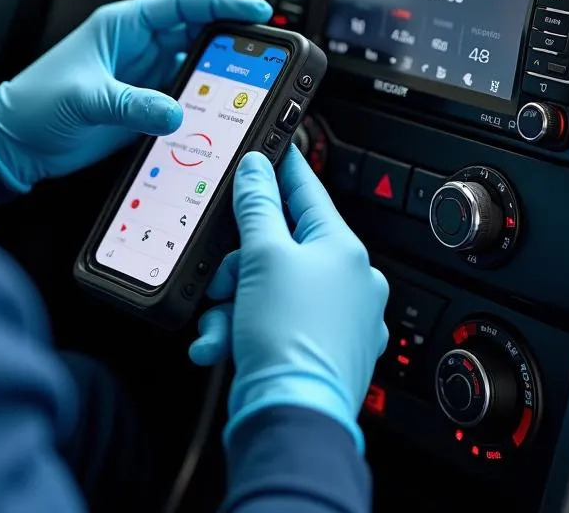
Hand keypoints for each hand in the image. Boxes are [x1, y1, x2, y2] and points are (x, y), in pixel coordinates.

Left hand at [0, 0, 271, 190]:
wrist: (14, 141)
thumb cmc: (35, 103)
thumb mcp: (84, 98)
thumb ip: (130, 104)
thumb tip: (174, 112)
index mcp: (123, 25)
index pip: (182, 4)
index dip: (222, 3)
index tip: (255, 9)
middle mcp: (139, 46)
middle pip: (197, 32)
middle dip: (231, 38)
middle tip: (265, 49)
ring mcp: (144, 76)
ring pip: (196, 66)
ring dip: (221, 74)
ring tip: (250, 83)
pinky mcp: (145, 105)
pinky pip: (184, 99)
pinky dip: (203, 104)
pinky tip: (219, 114)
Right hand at [189, 146, 388, 452]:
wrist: (291, 418)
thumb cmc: (289, 340)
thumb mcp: (263, 256)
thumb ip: (257, 206)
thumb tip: (257, 169)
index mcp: (344, 251)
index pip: (308, 192)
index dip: (281, 169)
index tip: (266, 150)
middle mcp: (350, 283)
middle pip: (283, 247)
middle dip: (241, 262)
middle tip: (222, 275)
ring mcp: (339, 321)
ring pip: (272, 288)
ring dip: (235, 301)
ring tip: (218, 323)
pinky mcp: (321, 352)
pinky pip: (275, 323)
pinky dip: (244, 329)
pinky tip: (220, 343)